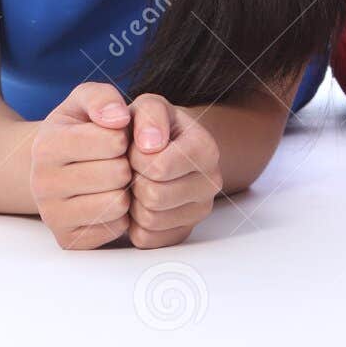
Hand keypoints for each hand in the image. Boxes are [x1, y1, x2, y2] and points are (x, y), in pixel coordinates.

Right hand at [31, 82, 133, 249]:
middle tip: (116, 160)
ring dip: (126, 190)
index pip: (113, 141)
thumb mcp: (85, 100)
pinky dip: (121, 215)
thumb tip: (118, 118)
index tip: (114, 137)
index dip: (124, 136)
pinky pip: (115, 229)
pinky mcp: (67, 239)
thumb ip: (102, 98)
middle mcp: (41, 183)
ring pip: (117, 204)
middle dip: (127, 163)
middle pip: (117, 173)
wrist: (55, 166)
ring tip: (114, 179)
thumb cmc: (79, 129)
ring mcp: (51, 215)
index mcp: (46, 145)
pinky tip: (109, 200)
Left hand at [125, 93, 222, 248]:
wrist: (162, 148)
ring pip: (150, 220)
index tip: (136, 149)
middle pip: (154, 197)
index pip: (158, 167)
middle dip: (134, 182)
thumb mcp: (149, 107)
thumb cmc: (151, 128)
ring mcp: (200, 210)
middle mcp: (211, 182)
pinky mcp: (183, 232)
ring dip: (133, 203)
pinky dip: (135, 225)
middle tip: (135, 169)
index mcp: (206, 148)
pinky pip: (147, 239)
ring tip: (137, 184)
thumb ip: (149, 114)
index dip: (136, 158)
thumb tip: (150, 144)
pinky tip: (139, 203)